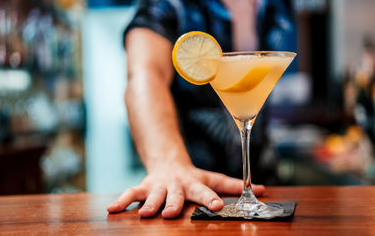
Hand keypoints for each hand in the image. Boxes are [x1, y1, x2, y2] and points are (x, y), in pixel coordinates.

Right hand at [107, 164, 264, 217]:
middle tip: (169, 214)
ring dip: (147, 203)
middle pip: (175, 194)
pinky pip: (130, 193)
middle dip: (172, 203)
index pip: (205, 191)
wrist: (168, 161)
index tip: (218, 206)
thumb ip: (234, 186)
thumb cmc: (194, 176)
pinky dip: (121, 202)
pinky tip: (111, 211)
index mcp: (194, 183)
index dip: (211, 198)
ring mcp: (157, 185)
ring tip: (144, 214)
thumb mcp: (213, 178)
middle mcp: (175, 185)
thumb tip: (263, 189)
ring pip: (151, 194)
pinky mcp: (143, 187)